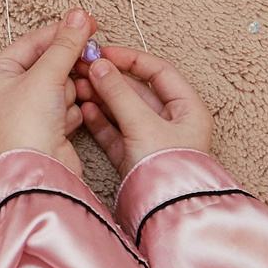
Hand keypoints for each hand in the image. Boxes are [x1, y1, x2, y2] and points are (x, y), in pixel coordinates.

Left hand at [0, 10, 96, 176]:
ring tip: (66, 104)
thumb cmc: (27, 125)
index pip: (34, 41)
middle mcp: (12, 89)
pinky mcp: (49, 124)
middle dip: (68, 67)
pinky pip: (70, 104)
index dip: (61, 31)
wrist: (39, 171)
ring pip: (64, 83)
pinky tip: (67, 121)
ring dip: (70, 92)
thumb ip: (65, 44)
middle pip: (52, 62)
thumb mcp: (46, 75)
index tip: (88, 22)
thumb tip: (79, 16)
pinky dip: (73, 110)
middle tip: (89, 59)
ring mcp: (31, 108)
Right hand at [72, 44, 214, 174]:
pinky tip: (84, 109)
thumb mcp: (143, 124)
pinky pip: (116, 131)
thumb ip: (118, 93)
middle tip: (84, 69)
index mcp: (188, 108)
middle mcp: (172, 122)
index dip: (131, 59)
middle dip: (110, 80)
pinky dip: (100, 120)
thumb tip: (98, 65)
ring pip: (124, 110)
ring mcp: (152, 140)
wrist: (165, 214)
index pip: (158, 72)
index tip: (104, 53)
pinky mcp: (134, 157)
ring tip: (79, 87)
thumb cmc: (166, 168)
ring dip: (102, 98)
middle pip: (138, 90)